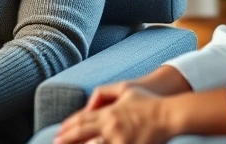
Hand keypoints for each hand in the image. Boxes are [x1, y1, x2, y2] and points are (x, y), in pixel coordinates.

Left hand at [56, 86, 175, 143]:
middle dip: (67, 140)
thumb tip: (89, 105)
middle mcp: (110, 127)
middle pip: (82, 135)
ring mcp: (119, 141)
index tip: (59, 133)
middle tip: (56, 143)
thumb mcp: (125, 88)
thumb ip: (104, 93)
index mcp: (108, 112)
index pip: (82, 121)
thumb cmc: (149, 101)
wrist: (170, 115)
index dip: (68, 127)